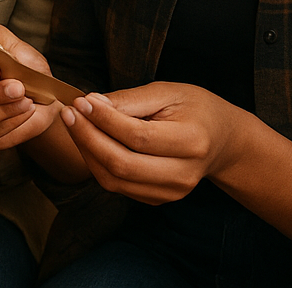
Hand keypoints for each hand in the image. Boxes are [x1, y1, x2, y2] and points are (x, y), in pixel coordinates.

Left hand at [60, 82, 244, 204]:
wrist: (222, 141)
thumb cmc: (195, 109)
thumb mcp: (167, 92)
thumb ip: (129, 99)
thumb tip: (91, 103)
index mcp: (193, 142)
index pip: (138, 136)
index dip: (103, 120)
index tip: (81, 100)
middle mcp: (183, 173)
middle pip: (122, 164)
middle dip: (87, 137)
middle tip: (69, 112)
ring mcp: (172, 192)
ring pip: (114, 180)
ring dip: (86, 151)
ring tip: (75, 124)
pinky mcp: (158, 199)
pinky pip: (117, 186)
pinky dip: (96, 164)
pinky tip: (89, 140)